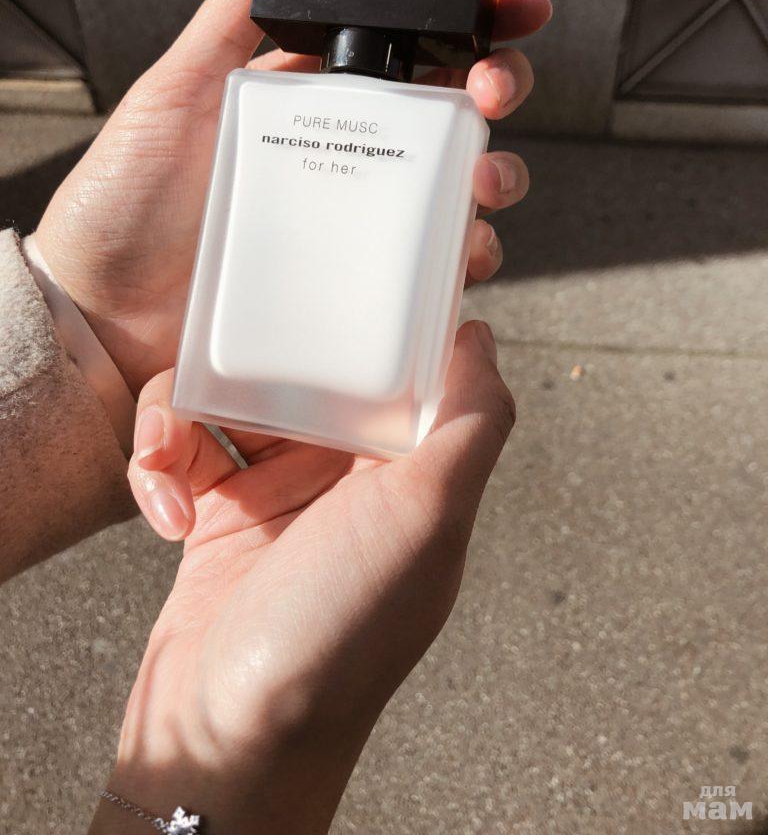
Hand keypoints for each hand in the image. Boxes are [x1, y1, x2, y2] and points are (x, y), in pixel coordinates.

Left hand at [36, 0, 549, 396]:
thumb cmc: (128, 197)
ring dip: (496, 177)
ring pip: (459, 190)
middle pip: (454, 111)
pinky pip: (432, 273)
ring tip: (479, 183)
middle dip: (500, 89)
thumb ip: (239, 4)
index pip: (411, 44)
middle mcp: (349, 152)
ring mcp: (359, 220)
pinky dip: (463, 263)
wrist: (106, 310)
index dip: (475, 19)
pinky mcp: (359, 285)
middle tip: (491, 93)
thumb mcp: (181, 89)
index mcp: (316, 93)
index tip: (514, 7)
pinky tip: (459, 256)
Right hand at [92, 322, 512, 833]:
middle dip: (260, 353)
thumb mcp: (430, 518)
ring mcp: (283, 491)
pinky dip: (162, 463)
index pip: (402, 365)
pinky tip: (166, 507)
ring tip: (168, 451)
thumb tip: (481, 336)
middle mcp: (350, 474)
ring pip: (234, 398)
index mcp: (410, 466)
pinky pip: (186, 446)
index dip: (375, 317)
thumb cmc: (338, 632)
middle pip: (307, 368)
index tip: (341, 274)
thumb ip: (473, 422)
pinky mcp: (220, 510)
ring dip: (185, 411)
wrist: (229, 733)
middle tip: (225, 350)